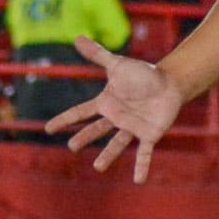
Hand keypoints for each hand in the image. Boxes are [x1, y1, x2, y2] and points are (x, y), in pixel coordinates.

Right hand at [47, 38, 184, 181]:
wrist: (170, 83)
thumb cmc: (143, 74)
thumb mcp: (118, 64)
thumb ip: (98, 55)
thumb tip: (77, 37)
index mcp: (106, 103)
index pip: (80, 112)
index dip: (64, 120)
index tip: (48, 128)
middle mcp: (117, 118)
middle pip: (96, 130)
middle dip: (85, 138)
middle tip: (72, 147)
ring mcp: (132, 127)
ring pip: (117, 144)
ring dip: (108, 156)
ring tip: (98, 168)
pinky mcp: (149, 134)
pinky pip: (144, 153)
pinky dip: (141, 166)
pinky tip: (138, 180)